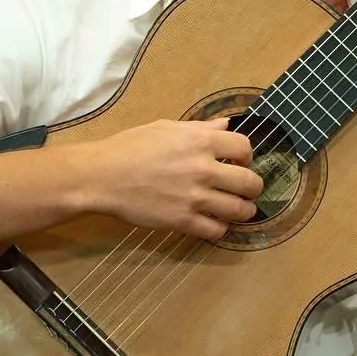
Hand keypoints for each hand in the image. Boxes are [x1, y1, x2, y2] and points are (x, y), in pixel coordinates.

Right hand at [84, 118, 263, 241]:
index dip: (247, 156)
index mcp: (200, 141)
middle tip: (247, 190)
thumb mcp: (166, 127)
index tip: (241, 162)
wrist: (103, 176)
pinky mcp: (182, 220)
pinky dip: (220, 228)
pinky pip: (216, 230)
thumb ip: (200, 128)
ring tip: (239, 209)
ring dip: (244, 211)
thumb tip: (225, 125)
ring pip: (239, 210)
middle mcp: (203, 168)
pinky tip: (215, 223)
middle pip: (250, 182)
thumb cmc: (130, 147)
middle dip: (253, 187)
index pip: (244, 147)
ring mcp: (194, 197)